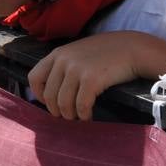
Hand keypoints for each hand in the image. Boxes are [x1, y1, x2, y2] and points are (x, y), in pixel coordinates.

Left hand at [27, 31, 165, 120]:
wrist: (131, 48)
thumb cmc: (106, 53)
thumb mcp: (78, 53)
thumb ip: (64, 67)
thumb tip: (53, 92)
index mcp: (57, 54)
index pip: (34, 78)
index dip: (39, 95)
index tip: (51, 104)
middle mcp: (63, 61)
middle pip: (49, 95)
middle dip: (57, 110)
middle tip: (67, 116)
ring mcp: (76, 69)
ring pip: (63, 103)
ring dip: (70, 115)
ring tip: (78, 117)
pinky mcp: (91, 79)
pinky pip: (81, 105)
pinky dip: (83, 115)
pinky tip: (88, 116)